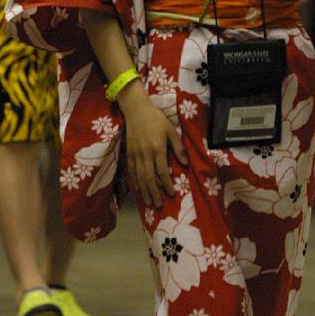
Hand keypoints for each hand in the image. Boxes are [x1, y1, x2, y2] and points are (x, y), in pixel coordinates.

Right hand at [118, 85, 187, 207]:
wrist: (136, 110)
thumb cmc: (157, 119)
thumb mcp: (171, 131)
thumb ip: (178, 147)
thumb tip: (185, 164)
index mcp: (157, 149)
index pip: (162, 171)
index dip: (166, 184)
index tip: (171, 194)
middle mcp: (145, 154)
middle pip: (149, 178)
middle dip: (154, 193)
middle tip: (159, 205)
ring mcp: (135, 154)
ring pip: (139, 177)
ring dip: (144, 191)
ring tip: (149, 202)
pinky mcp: (128, 153)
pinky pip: (131, 171)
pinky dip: (135, 182)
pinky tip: (138, 189)